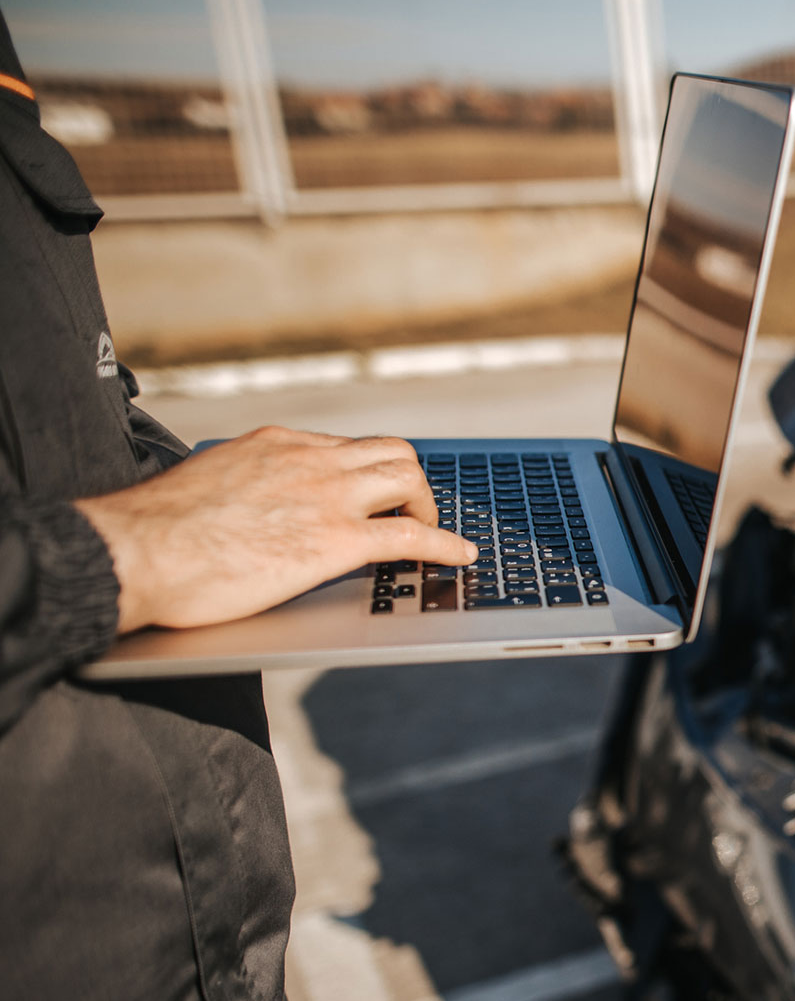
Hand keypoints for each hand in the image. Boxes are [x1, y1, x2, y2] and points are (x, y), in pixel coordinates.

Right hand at [76, 426, 478, 632]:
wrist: (129, 553)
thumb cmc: (149, 535)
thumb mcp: (206, 490)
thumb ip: (242, 490)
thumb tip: (244, 513)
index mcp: (275, 444)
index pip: (344, 447)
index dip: (367, 475)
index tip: (375, 495)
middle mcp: (307, 459)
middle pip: (391, 451)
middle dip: (411, 484)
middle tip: (411, 516)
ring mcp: (325, 495)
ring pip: (409, 479)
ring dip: (430, 508)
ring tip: (432, 535)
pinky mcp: (335, 539)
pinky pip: (411, 536)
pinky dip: (445, 544)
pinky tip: (459, 556)